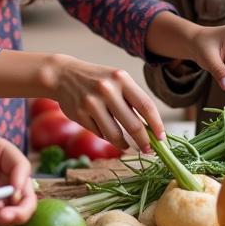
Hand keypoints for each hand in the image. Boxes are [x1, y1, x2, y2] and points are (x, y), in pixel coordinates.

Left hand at [0, 129, 37, 225]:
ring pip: (13, 212)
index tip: (12, 194)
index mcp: (6, 155)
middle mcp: (8, 175)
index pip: (22, 168)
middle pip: (26, 196)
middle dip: (19, 210)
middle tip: (3, 217)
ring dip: (2, 218)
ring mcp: (0, 192)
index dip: (21, 182)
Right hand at [50, 57, 164, 151]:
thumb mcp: (116, 80)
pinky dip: (106, 137)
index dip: (157, 125)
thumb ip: (133, 100)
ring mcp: (91, 102)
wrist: (63, 75)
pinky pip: (99, 134)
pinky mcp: (79, 114)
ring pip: (115, 135)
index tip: (161, 138)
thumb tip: (152, 129)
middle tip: (148, 150)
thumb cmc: (97, 80)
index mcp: (121, 78)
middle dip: (144, 142)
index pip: (146, 106)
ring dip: (125, 145)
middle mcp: (107, 89)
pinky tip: (106, 131)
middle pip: (133, 124)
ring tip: (128, 146)